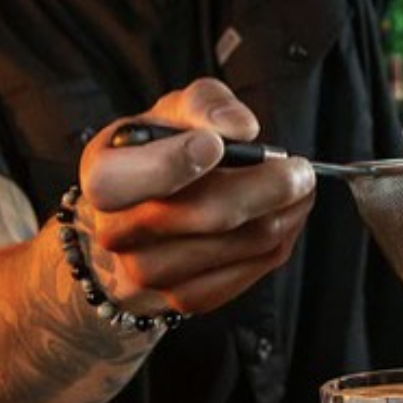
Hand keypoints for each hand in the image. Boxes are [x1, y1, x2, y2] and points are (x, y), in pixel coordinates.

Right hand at [77, 78, 315, 316]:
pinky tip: (285, 213)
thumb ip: (204, 104)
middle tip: (300, 168)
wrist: (137, 220)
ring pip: (244, 242)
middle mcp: (117, 232)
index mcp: (103, 177)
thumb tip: (241, 127)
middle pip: (208, 214)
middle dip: (270, 185)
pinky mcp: (187, 298)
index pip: (123, 181)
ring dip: (287, 210)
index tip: (217, 144)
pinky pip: (254, 267)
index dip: (174, 163)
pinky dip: (283, 236)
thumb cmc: (160, 154)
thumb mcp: (171, 113)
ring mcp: (150, 274)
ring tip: (299, 186)